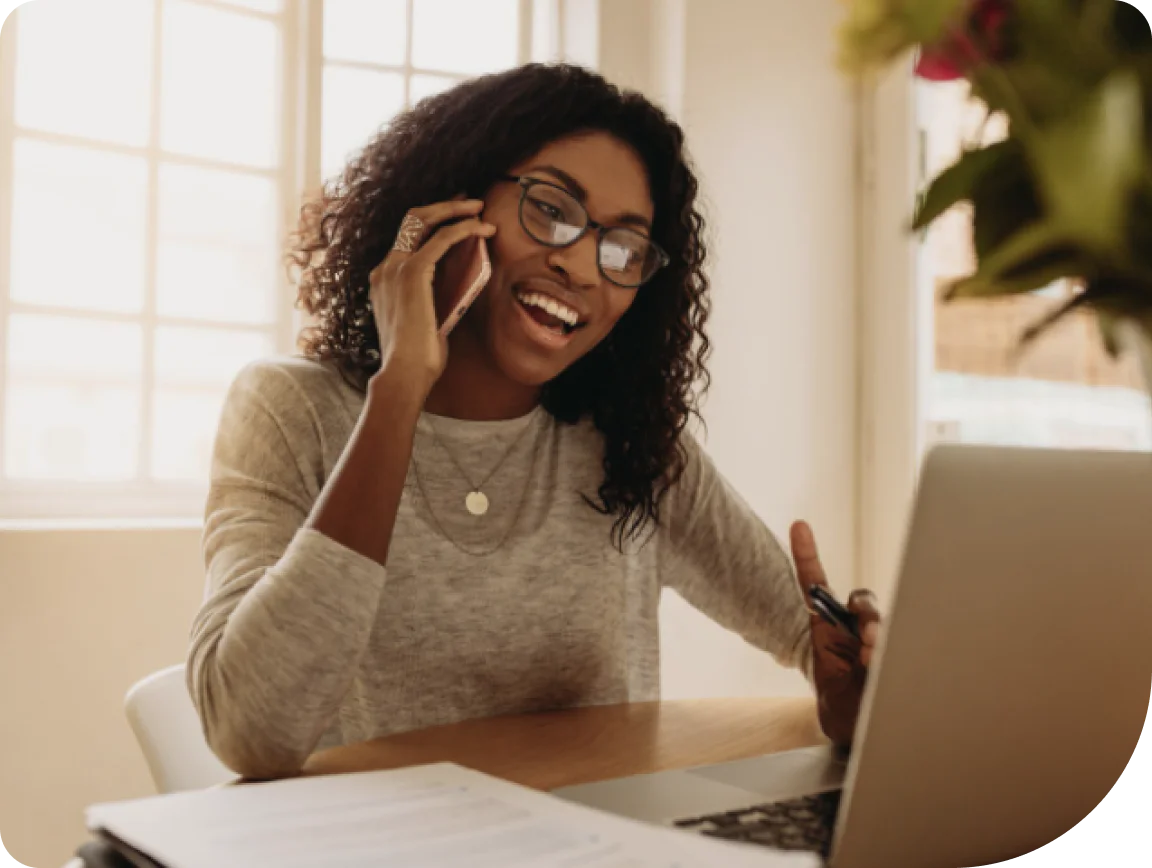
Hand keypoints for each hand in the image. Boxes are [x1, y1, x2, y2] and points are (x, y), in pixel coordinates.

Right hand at [367, 198, 496, 392]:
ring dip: (455, 211)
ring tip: (481, 210)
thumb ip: (433, 298)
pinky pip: (441, 238)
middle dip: (443, 206)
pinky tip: (482, 229)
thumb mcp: (425, 319)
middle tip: (470, 202)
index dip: (432, 221)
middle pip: (412, 219)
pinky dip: (463, 229)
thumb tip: (459, 283)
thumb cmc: (418, 358)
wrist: (404, 373)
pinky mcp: (413, 272)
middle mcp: (385, 267)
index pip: (407, 237)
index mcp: (384, 278)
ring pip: (424, 219)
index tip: (456, 215)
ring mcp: (395, 267)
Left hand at [790, 520, 880, 747]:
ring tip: (874, 658)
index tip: (800, 525)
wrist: (864, 732)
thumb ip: (846, 669)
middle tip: (867, 639)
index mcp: (829, 628)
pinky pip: (904, 638)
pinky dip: (899, 650)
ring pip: (884, 621)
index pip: (816, 584)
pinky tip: (889, 665)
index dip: (807, 554)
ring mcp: (879, 636)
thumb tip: (872, 649)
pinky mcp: (900, 647)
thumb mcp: (835, 694)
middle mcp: (855, 626)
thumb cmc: (845, 707)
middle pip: (863, 601)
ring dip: (882, 636)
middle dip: (867, 614)